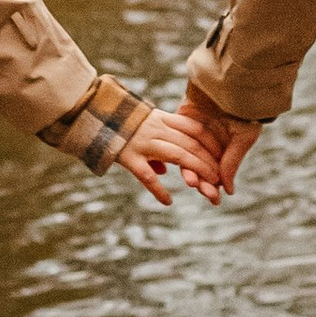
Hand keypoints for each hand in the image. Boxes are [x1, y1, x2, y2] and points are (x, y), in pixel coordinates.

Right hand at [113, 105, 231, 206]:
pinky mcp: (128, 157)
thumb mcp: (143, 125)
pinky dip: (159, 190)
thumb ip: (158, 142)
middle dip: (209, 162)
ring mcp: (143, 143)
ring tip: (208, 187)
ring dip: (196, 172)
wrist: (92, 115)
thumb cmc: (119, 123)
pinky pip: (147, 176)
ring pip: (178, 156)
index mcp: (161, 118)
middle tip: (221, 178)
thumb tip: (165, 170)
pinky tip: (168, 201)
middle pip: (191, 144)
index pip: (195, 128)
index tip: (223, 156)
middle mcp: (155, 129)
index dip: (212, 143)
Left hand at [168, 94, 261, 196]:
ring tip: (192, 180)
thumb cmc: (244, 110)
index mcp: (222, 149)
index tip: (214, 199)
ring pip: (186, 156)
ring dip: (190, 170)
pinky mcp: (181, 119)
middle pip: (199, 168)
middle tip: (204, 193)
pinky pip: (176, 137)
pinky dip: (177, 149)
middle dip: (202, 183)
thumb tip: (228, 190)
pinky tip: (179, 160)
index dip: (213, 187)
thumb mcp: (243, 138)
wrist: (233, 80)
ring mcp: (192, 132)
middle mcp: (206, 144)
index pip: (214, 173)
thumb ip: (232, 163)